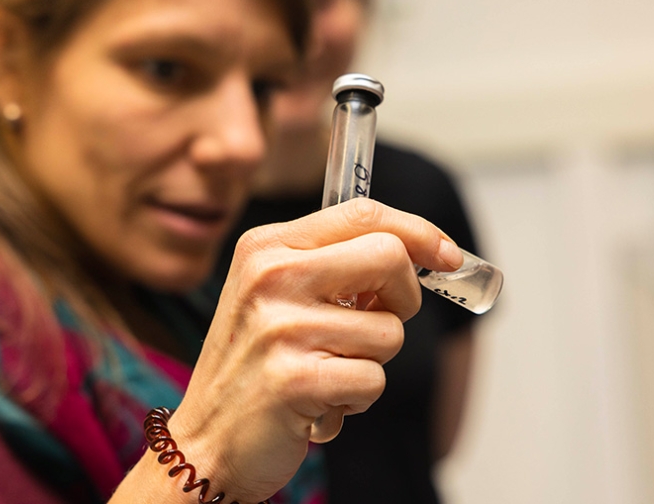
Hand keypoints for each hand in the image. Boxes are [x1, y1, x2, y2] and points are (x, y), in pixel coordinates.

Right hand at [168, 198, 463, 501]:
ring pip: (389, 331)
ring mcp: (280, 327)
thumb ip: (334, 263)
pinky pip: (373, 380)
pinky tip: (319, 402)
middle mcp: (270, 277)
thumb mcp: (276, 293)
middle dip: (403, 297)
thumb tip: (423, 250)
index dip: (419, 232)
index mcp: (267, 246)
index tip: (447, 256)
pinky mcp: (295, 378)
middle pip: (389, 257)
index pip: (363, 213)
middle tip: (374, 322)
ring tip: (325, 371)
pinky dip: (357, 399)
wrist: (205, 439)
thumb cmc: (253, 365)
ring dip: (370, 361)